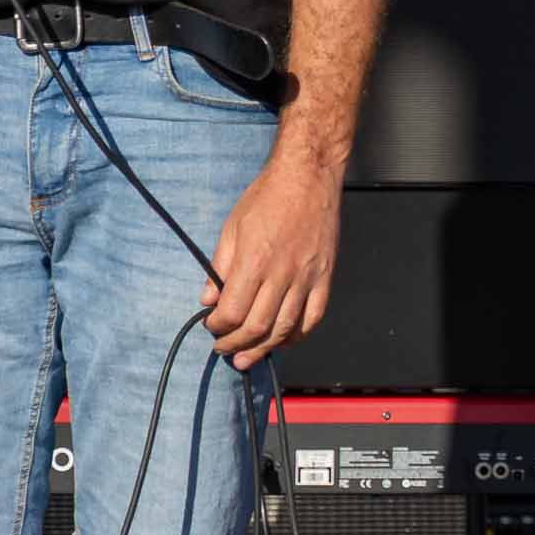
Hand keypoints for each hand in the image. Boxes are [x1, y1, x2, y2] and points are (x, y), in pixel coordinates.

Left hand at [201, 152, 340, 370]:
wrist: (308, 176)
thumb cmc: (268, 196)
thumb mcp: (232, 227)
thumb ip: (219, 267)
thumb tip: (209, 298)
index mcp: (254, 261)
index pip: (233, 311)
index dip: (218, 327)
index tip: (212, 326)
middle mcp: (282, 273)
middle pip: (257, 327)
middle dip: (236, 344)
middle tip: (225, 349)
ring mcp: (307, 276)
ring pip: (285, 327)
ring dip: (264, 348)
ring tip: (249, 357)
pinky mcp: (325, 275)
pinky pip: (314, 316)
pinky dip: (298, 334)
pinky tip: (284, 340)